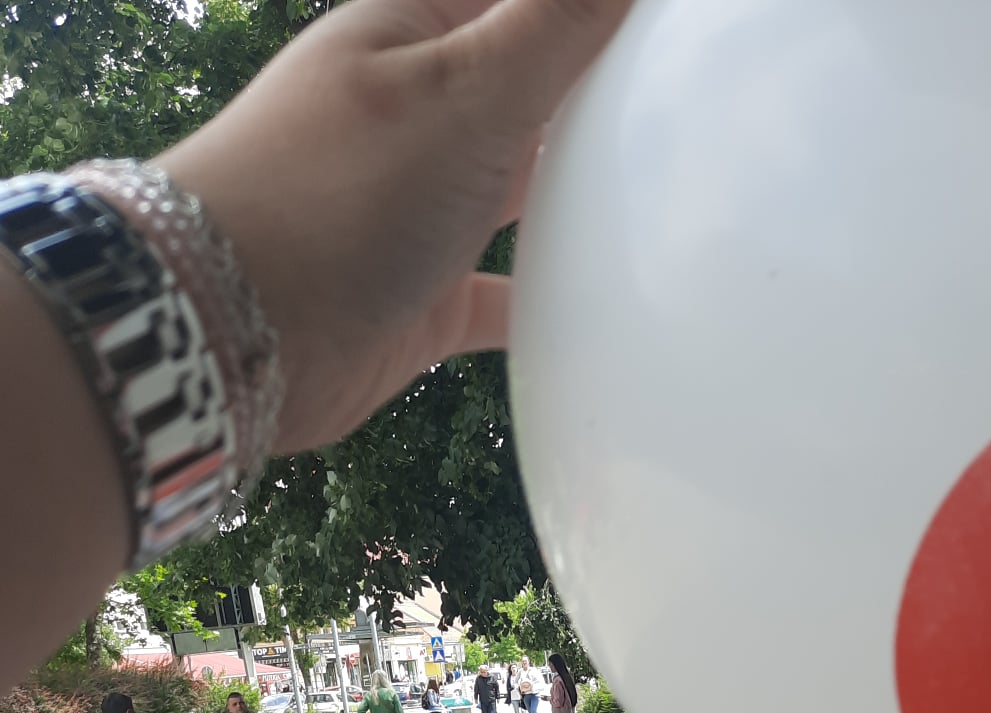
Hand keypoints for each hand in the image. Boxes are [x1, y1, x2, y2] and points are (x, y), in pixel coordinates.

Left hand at [158, 0, 633, 452]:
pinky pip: (504, 293)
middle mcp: (418, 114)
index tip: (671, 32)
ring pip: (519, 186)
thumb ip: (553, 20)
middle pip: (527, 86)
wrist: (233, 333)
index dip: (590, 14)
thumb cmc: (334, 190)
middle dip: (596, 93)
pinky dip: (549, 300)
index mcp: (418, 32)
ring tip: (666, 192)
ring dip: (578, 191)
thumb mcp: (464, 84)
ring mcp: (418, 209)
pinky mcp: (423, 300)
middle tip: (688, 106)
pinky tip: (603, 307)